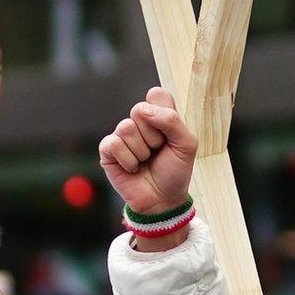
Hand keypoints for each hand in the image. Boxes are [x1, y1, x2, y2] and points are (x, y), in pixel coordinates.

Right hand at [99, 87, 195, 214]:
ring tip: (145, 161)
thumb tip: (143, 109)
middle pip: (140, 109)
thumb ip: (171, 120)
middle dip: (154, 135)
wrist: (163, 200)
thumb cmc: (175, 171)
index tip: (169, 134)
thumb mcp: (186, 144)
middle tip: (158, 150)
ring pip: (126, 128)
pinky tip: (133, 168)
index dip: (164, 112)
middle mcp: (139, 122)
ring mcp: (122, 135)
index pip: (156, 94)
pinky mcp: (108, 150)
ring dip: (141, 150)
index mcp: (159, 115)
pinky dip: (128, 160)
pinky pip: (114, 143)